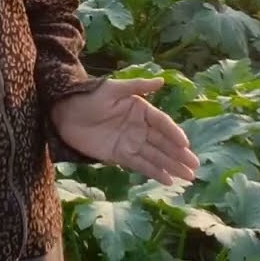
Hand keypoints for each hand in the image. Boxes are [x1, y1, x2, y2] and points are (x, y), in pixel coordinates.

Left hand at [51, 78, 198, 185]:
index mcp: (140, 109)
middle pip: (163, 143)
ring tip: (188, 177)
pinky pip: (140, 165)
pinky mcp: (120, 155)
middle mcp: (139, 127)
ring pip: (155, 156)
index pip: (162, 123)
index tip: (185, 145)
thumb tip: (162, 80)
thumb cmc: (89, 96)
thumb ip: (137, 86)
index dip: (174, 134)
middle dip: (179, 155)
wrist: (64, 113)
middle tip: (195, 167)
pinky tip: (167, 180)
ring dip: (171, 166)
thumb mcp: (113, 89)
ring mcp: (130, 142)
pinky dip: (154, 172)